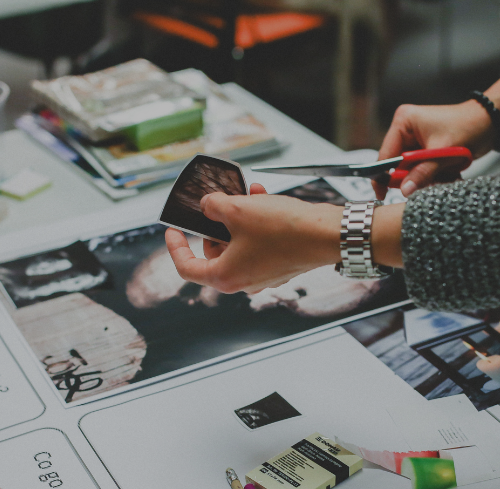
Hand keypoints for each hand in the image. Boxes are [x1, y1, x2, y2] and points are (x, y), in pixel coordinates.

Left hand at [167, 183, 345, 293]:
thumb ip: (213, 206)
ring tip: (246, 195)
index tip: (173, 231)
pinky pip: (258, 244)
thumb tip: (208, 206)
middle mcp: (243, 282)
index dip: (175, 247)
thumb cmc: (285, 230)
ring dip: (238, 218)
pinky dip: (256, 224)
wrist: (326, 234)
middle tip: (217, 205)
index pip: (187, 268)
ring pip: (237, 245)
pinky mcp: (279, 266)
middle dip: (214, 225)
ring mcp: (262, 276)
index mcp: (225, 277)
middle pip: (214, 253)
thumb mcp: (237, 209)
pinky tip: (262, 200)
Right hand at [374, 76, 499, 198]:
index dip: (383, 176)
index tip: (382, 194)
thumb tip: (404, 190)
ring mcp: (414, 140)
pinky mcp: (424, 149)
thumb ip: (422, 173)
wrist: (490, 122)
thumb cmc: (468, 126)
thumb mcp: (442, 152)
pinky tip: (447, 172)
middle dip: (412, 177)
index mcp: (403, 122)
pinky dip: (432, 175)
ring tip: (445, 173)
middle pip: (397, 164)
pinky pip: (421, 169)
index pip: (385, 155)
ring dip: (426, 177)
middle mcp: (406, 130)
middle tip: (429, 180)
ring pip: (410, 170)